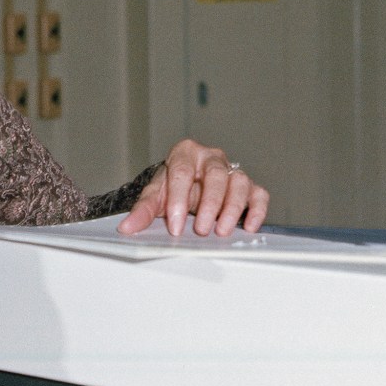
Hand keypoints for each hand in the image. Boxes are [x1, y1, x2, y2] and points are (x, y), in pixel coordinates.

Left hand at [117, 139, 268, 237]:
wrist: (186, 186)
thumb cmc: (172, 188)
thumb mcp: (155, 196)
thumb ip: (143, 211)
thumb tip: (127, 228)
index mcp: (185, 154)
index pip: (182, 173)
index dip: (178, 200)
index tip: (175, 227)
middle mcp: (211, 158)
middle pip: (215, 175)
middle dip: (209, 204)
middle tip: (201, 229)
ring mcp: (232, 170)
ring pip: (239, 183)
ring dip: (232, 208)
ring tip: (221, 231)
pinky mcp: (249, 186)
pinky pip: (259, 194)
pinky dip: (256, 210)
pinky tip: (249, 227)